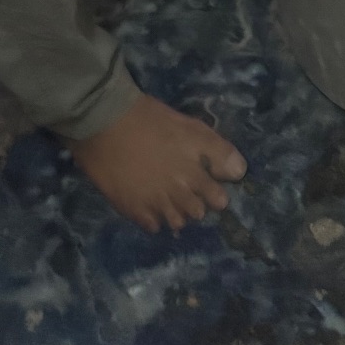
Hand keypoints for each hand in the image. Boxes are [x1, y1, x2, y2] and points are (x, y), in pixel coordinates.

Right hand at [68, 95, 246, 231]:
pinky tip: (149, 204)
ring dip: (176, 213)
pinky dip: (155, 218)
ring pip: (177, 222)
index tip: (209, 185)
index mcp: (196, 172)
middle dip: (197, 203)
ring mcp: (156, 204)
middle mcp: (180, 193)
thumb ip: (217, 151)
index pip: (220, 198)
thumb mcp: (190, 126)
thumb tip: (240, 172)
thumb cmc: (149, 118)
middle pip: (199, 213)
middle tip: (185, 189)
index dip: (216, 192)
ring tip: (167, 199)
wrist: (104, 122)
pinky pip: (153, 226)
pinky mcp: (133, 211)